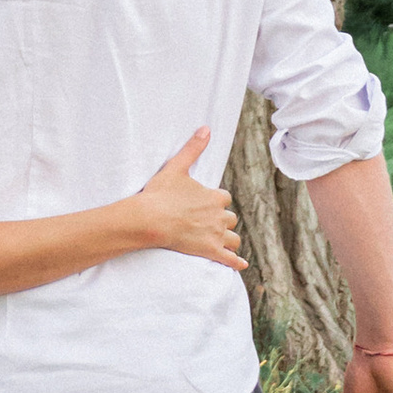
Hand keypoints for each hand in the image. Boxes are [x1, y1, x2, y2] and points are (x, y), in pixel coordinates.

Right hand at [130, 129, 243, 273]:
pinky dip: (237, 262)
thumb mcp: (176, 167)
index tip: (205, 203)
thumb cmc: (161, 193)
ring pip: (233, 238)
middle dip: (222, 219)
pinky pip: (230, 259)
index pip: (224, 198)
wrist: (151, 219)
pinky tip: (241, 264)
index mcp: (214, 197)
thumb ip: (193, 148)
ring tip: (223, 240)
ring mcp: (215, 235)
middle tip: (208, 221)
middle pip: (230, 218)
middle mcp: (219, 216)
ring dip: (229, 238)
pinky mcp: (210, 251)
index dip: (216, 200)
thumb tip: (206, 128)